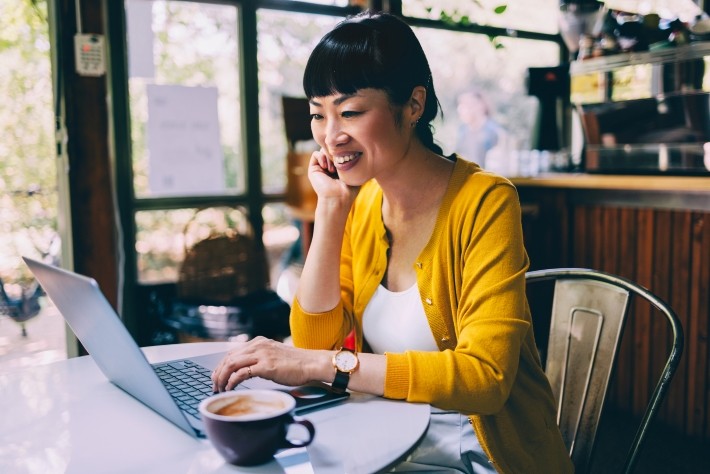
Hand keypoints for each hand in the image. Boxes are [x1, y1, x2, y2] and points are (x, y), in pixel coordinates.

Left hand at [211, 336, 326, 391]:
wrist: (311, 364)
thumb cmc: (296, 364)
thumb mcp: (274, 356)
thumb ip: (260, 359)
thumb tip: (245, 371)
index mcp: (259, 342)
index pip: (232, 352)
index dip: (221, 365)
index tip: (217, 377)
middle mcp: (258, 345)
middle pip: (228, 357)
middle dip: (218, 373)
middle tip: (214, 385)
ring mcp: (262, 354)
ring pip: (232, 364)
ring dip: (222, 378)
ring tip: (219, 389)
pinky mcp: (266, 366)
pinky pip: (241, 373)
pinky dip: (232, 381)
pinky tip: (230, 388)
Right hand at [308, 148, 358, 203]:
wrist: (338, 197)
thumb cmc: (349, 189)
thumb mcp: (353, 172)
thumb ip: (351, 160)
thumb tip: (351, 149)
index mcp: (338, 168)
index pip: (339, 152)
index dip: (342, 151)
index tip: (346, 157)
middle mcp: (329, 167)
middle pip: (331, 150)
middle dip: (335, 153)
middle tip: (339, 162)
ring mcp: (321, 168)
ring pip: (323, 151)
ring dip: (329, 157)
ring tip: (333, 170)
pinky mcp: (313, 169)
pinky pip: (315, 154)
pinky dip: (321, 157)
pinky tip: (326, 167)